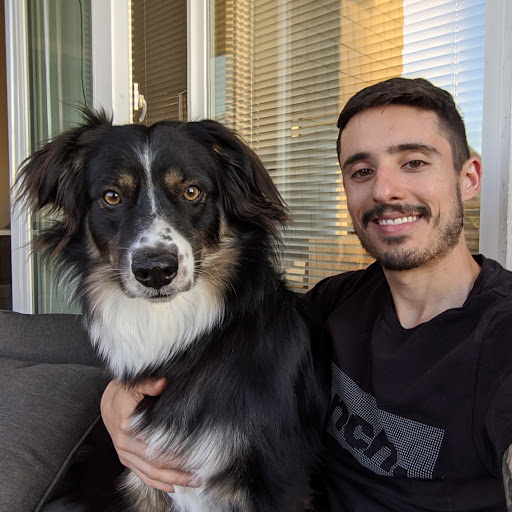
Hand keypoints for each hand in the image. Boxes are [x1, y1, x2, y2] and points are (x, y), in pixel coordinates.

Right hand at [100, 378, 199, 492]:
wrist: (108, 400)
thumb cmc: (124, 391)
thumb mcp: (135, 383)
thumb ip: (148, 383)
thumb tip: (162, 383)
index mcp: (127, 425)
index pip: (155, 445)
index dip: (175, 453)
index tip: (194, 456)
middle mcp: (125, 443)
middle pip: (155, 463)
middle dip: (178, 472)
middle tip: (199, 475)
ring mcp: (125, 453)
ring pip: (149, 473)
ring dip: (171, 480)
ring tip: (192, 482)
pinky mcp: (126, 458)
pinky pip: (142, 475)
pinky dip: (157, 483)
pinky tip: (173, 487)